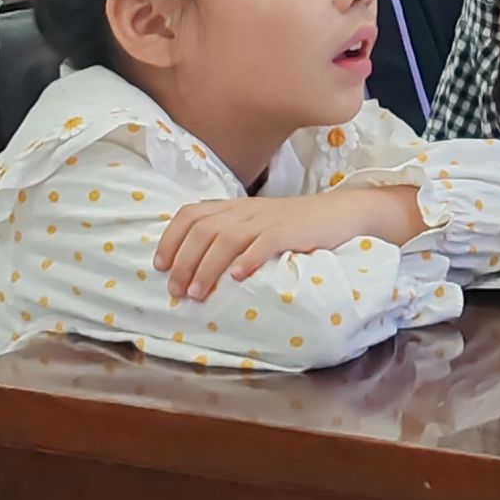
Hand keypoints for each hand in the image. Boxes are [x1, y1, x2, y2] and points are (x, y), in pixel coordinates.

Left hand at [155, 188, 407, 299]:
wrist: (339, 212)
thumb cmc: (295, 224)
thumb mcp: (257, 223)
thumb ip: (229, 234)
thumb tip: (194, 264)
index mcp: (235, 206)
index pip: (191, 213)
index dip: (171, 238)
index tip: (160, 265)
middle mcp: (247, 210)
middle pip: (203, 229)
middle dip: (184, 261)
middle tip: (176, 290)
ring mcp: (268, 219)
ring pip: (227, 238)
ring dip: (207, 267)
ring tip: (198, 293)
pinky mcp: (291, 231)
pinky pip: (265, 242)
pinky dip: (248, 259)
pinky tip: (238, 277)